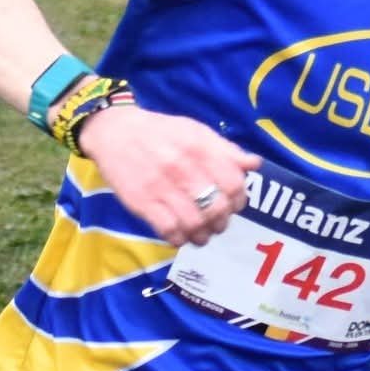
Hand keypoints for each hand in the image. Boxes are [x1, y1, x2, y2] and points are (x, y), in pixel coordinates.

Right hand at [73, 102, 259, 245]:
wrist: (114, 132)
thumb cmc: (160, 132)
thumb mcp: (195, 131)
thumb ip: (226, 149)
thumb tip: (254, 164)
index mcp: (200, 149)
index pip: (233, 184)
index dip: (238, 200)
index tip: (233, 205)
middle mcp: (183, 168)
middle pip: (217, 209)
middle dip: (221, 222)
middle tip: (216, 223)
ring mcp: (162, 187)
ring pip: (195, 224)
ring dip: (202, 235)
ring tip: (200, 234)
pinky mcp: (142, 203)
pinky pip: (169, 231)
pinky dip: (179, 239)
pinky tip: (180, 236)